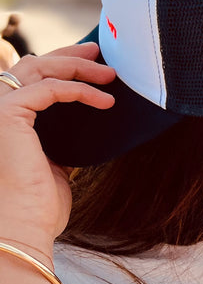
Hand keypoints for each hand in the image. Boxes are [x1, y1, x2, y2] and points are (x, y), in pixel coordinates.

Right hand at [0, 44, 114, 260]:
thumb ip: (62, 138)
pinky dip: (78, 90)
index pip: (30, 79)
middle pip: (32, 65)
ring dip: (77, 67)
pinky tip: (104, 101)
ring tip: (111, 76)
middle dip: (70, 56)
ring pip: (37, 68)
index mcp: (6, 119)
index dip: (60, 64)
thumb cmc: (39, 205)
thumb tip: (88, 125)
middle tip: (102, 56)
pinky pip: (48, 89)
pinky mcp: (7, 115)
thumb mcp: (57, 162)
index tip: (93, 63)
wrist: (25, 227)